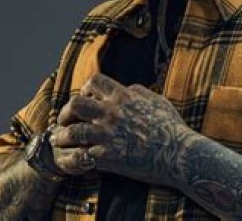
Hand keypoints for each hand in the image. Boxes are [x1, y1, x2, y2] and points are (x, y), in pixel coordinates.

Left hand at [50, 73, 194, 184]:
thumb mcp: (158, 100)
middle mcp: (112, 113)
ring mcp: (107, 136)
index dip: (85, 89)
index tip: (87, 98)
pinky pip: (80, 156)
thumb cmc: (172, 128)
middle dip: (66, 112)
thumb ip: (138, 91)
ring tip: (62, 141)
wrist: (179, 154)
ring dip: (63, 136)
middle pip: (75, 104)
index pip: (93, 81)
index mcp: (124, 97)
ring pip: (71, 132)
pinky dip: (74, 158)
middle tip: (66, 121)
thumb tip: (127, 88)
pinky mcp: (107, 157)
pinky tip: (75, 160)